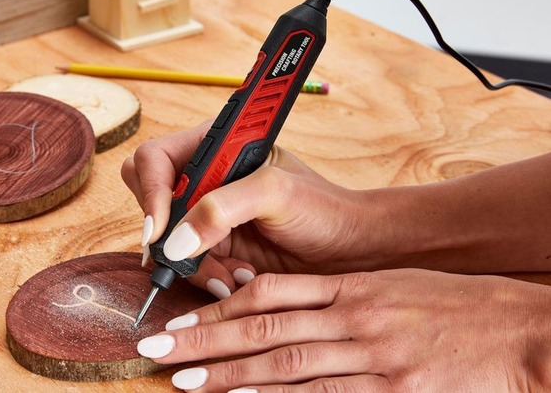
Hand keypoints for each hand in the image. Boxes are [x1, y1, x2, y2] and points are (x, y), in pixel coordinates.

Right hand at [121, 121, 380, 296]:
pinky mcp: (211, 246)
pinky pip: (184, 263)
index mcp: (215, 146)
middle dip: (162, 230)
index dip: (151, 191)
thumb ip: (222, 207)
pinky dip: (203, 277)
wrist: (347, 249)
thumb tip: (174, 240)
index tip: (159, 229)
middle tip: (184, 254)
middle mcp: (203, 176)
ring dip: (189, 262)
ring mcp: (204, 213)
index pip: (155, 159)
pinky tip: (235, 280)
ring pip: (162, 238)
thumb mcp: (276, 194)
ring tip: (228, 275)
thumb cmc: (323, 208)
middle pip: (147, 194)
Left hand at [136, 269, 550, 391]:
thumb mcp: (391, 288)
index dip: (218, 307)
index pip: (268, 293)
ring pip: (284, 362)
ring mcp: (372, 353)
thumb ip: (338, 297)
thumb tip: (277, 307)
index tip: (180, 320)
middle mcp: (352, 315)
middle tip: (155, 349)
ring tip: (182, 382)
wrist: (520, 330)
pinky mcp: (393, 388)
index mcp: (350, 287)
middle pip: (262, 326)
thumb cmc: (454, 307)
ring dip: (227, 373)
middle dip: (202, 340)